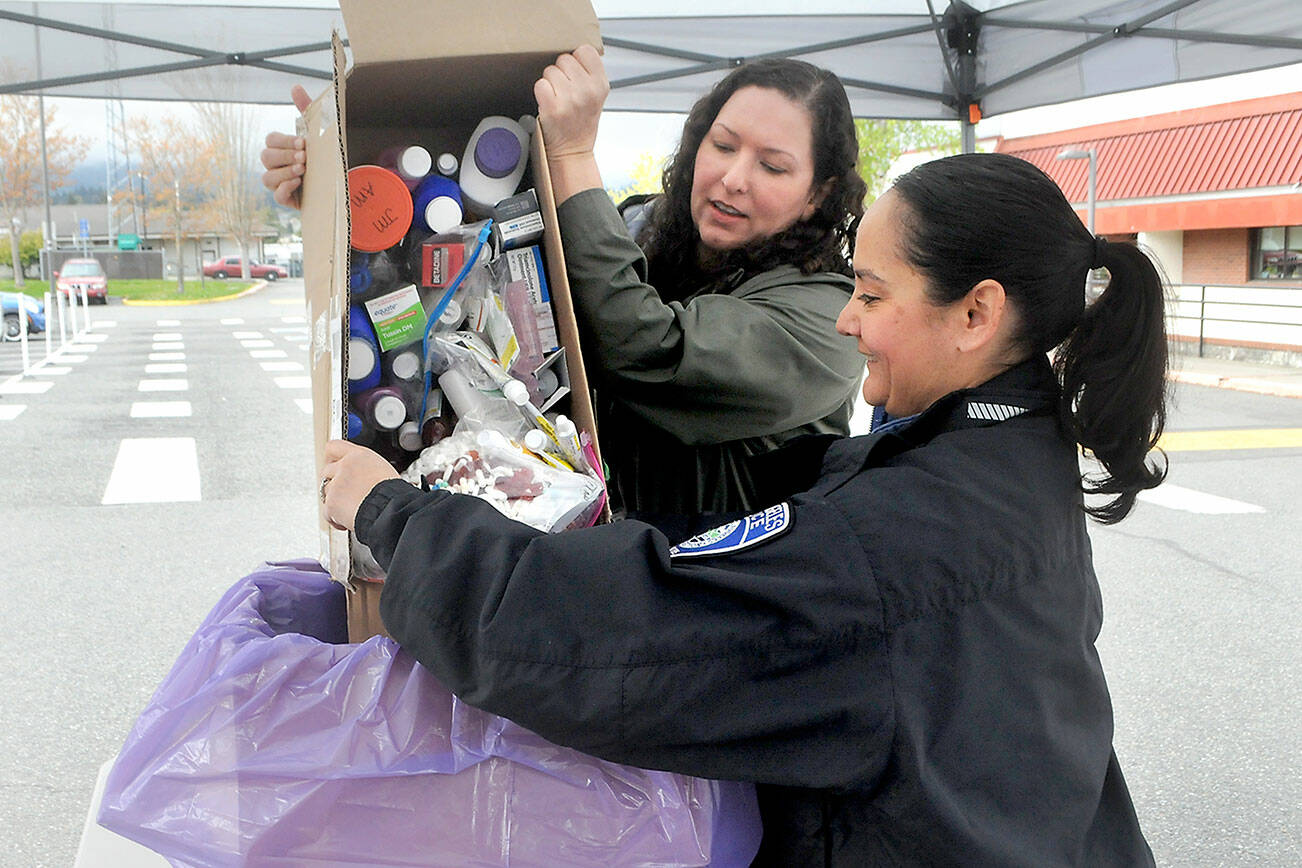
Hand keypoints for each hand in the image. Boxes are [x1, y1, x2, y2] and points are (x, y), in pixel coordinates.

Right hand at [260, 84, 311, 208]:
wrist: (338, 184)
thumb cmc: (323, 157)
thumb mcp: (318, 133)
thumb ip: (307, 110)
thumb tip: (295, 87)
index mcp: (281, 148)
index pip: (271, 140)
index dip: (284, 141)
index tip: (303, 143)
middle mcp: (276, 165)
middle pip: (266, 157)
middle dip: (285, 156)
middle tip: (304, 158)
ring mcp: (280, 183)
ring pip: (267, 178)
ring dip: (284, 172)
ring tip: (302, 170)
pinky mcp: (287, 199)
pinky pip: (276, 196)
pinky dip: (284, 189)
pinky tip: (298, 183)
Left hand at [321, 439, 399, 531]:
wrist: (392, 510)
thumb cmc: (394, 493)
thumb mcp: (383, 469)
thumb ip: (366, 467)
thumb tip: (362, 474)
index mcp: (359, 455)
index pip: (334, 446)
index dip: (331, 457)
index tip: (332, 464)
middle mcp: (345, 466)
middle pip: (327, 471)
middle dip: (333, 483)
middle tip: (344, 493)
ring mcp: (336, 485)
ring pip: (326, 492)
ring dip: (336, 501)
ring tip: (352, 509)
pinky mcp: (331, 503)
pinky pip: (327, 512)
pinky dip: (336, 519)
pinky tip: (349, 520)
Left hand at [534, 43, 608, 161]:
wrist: (573, 151)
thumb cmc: (582, 122)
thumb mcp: (596, 95)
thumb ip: (589, 73)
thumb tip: (573, 50)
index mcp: (601, 84)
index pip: (584, 50)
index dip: (576, 61)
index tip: (576, 75)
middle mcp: (588, 90)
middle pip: (564, 59)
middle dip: (562, 72)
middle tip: (566, 92)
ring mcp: (570, 99)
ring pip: (550, 70)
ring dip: (550, 83)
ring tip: (558, 99)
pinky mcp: (553, 107)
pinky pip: (540, 84)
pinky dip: (541, 92)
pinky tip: (549, 103)